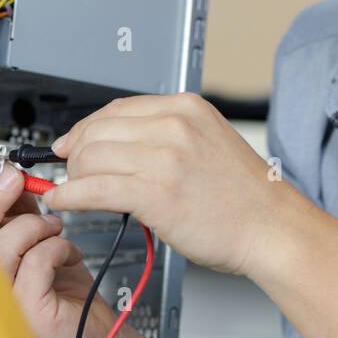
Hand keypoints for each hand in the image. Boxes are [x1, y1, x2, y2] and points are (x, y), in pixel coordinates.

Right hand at [0, 162, 119, 337]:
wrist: (97, 334)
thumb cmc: (64, 294)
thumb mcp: (36, 243)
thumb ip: (18, 215)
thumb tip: (9, 177)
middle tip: (14, 177)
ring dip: (30, 225)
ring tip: (53, 227)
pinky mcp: (27, 315)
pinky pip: (34, 264)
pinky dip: (56, 247)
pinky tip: (68, 254)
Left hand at [43, 92, 311, 276]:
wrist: (272, 228)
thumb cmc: (246, 197)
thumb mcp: (210, 142)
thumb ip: (169, 137)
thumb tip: (117, 145)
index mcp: (188, 109)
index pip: (117, 108)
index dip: (86, 127)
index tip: (72, 143)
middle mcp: (175, 126)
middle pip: (97, 130)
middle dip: (75, 153)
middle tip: (68, 172)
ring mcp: (166, 159)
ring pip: (90, 157)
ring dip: (71, 177)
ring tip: (71, 191)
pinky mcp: (156, 194)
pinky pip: (93, 189)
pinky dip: (69, 195)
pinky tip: (65, 202)